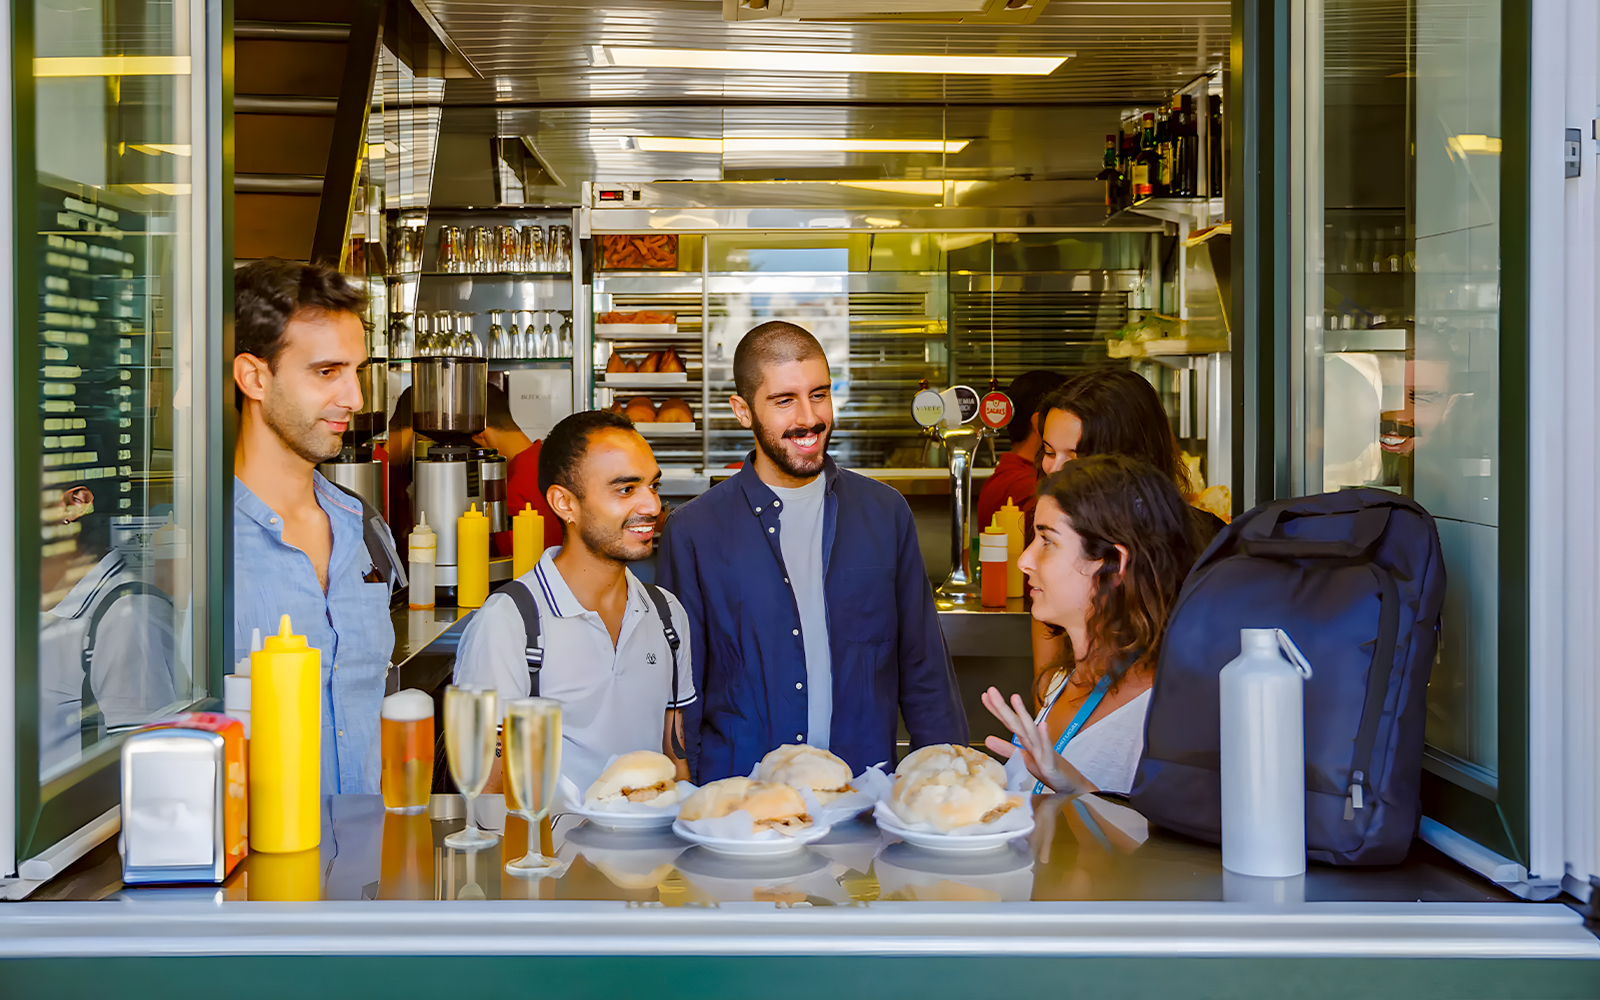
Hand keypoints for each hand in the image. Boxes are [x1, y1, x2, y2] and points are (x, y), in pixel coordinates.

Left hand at [980, 687, 1096, 794]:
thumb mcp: (1023, 759)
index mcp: (1026, 740)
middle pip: (1016, 722)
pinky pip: (1048, 749)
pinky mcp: (1051, 762)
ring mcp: (1043, 750)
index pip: (1009, 722)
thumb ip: (1007, 749)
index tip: (984, 696)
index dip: (997, 710)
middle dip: (1003, 707)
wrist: (1070, 784)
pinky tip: (1043, 725)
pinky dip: (1045, 737)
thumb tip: (987, 739)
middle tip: (990, 690)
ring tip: (1015, 698)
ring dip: (1023, 714)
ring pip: (1030, 731)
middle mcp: (1034, 741)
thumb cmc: (1047, 768)